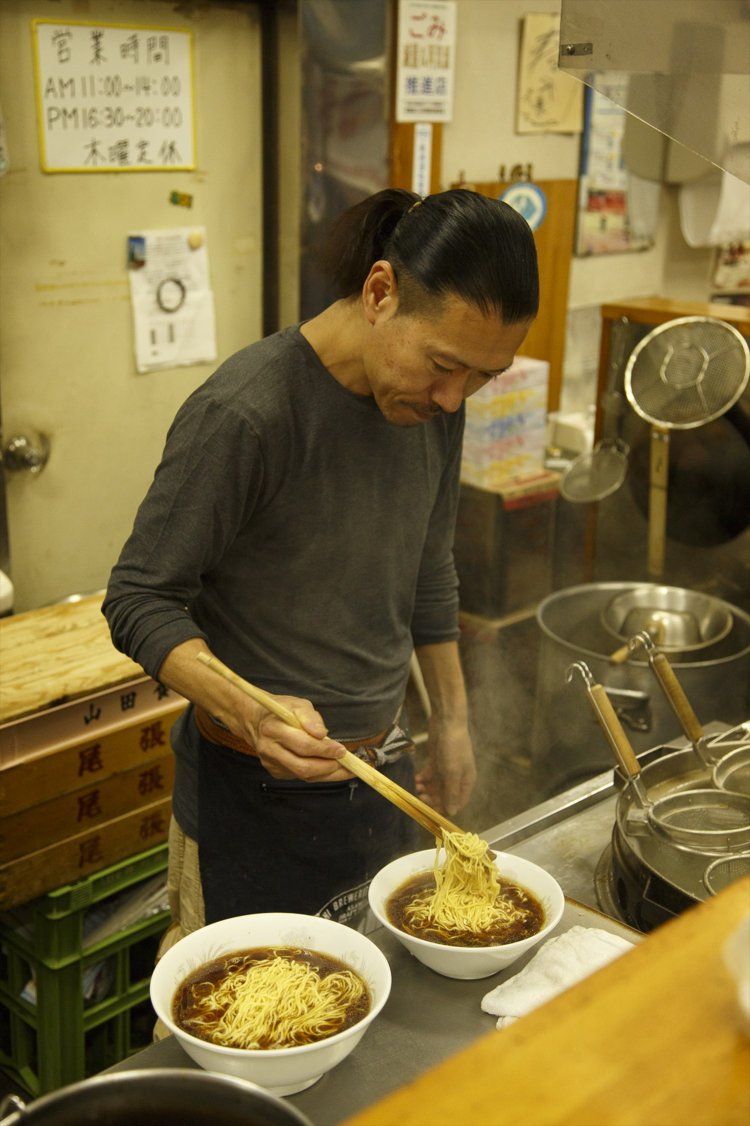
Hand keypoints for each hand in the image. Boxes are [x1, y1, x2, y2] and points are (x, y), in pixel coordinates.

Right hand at [158, 641, 349, 783]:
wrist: (256, 721)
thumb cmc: (281, 710)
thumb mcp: (298, 704)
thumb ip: (311, 717)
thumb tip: (323, 734)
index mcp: (274, 728)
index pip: (303, 744)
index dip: (324, 749)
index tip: (342, 750)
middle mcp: (269, 749)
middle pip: (302, 766)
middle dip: (328, 767)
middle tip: (347, 765)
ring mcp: (270, 763)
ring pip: (302, 775)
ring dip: (326, 774)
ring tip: (344, 769)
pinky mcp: (274, 771)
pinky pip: (299, 776)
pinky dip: (317, 774)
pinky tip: (329, 768)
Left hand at [414, 716, 476, 816]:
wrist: (446, 722)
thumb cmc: (453, 748)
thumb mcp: (452, 772)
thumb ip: (451, 792)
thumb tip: (452, 812)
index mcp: (466, 782)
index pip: (457, 803)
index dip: (444, 808)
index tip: (430, 810)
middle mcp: (457, 778)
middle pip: (444, 796)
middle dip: (432, 799)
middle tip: (420, 797)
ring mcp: (447, 770)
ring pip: (435, 787)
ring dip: (425, 790)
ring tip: (416, 787)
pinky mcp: (437, 762)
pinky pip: (429, 776)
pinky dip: (423, 780)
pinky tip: (415, 779)